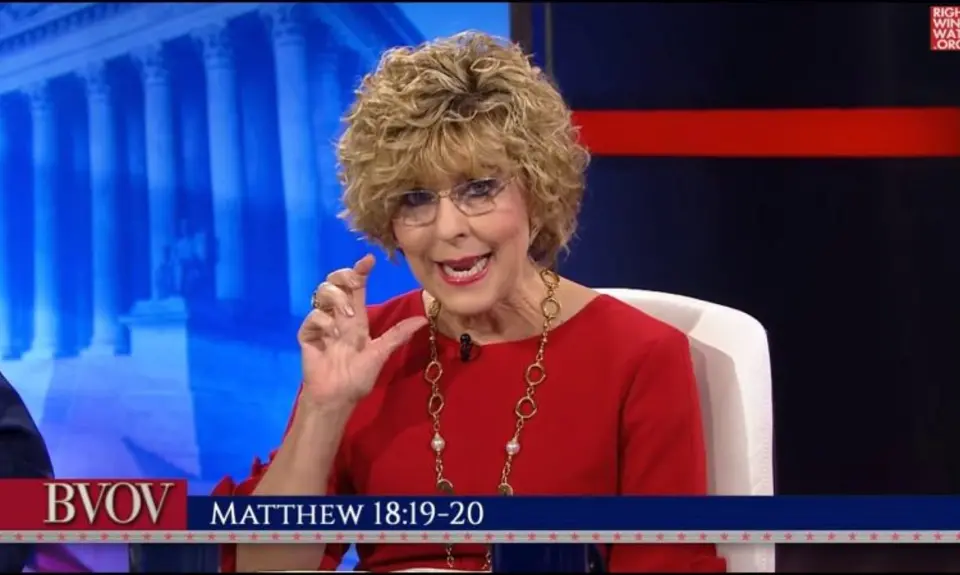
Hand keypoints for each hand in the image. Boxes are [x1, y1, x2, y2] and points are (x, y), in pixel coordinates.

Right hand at [297, 254, 427, 407]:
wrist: (337, 398)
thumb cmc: (357, 378)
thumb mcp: (380, 353)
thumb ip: (397, 335)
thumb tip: (423, 320)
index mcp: (356, 319)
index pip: (357, 287)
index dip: (361, 270)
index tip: (369, 260)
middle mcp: (338, 316)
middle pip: (335, 282)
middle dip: (344, 276)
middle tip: (356, 283)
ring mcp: (322, 324)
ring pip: (321, 292)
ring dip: (336, 299)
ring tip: (346, 317)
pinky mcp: (307, 335)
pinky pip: (313, 316)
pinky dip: (323, 322)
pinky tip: (331, 337)